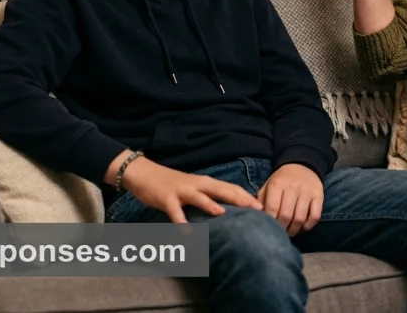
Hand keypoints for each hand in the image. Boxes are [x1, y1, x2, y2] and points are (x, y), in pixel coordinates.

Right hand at [119, 157, 262, 223]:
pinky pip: (174, 211)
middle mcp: (197, 184)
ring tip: (222, 214)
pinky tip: (186, 232)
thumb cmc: (172, 184)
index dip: (247, 196)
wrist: (144, 174)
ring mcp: (182, 191)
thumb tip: (228, 210)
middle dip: (238, 199)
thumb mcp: (194, 188)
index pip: (230, 187)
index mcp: (206, 183)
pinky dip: (180, 221)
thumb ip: (209, 196)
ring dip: (210, 205)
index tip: (262, 207)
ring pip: (199, 197)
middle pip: (221, 190)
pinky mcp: (166, 198)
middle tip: (255, 210)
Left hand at [258, 163, 323, 236]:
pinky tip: (301, 227)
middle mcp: (293, 188)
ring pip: (300, 218)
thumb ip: (261, 201)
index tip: (269, 229)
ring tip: (290, 233)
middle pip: (286, 216)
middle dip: (282, 229)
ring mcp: (307, 192)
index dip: (270, 222)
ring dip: (294, 230)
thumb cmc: (281, 181)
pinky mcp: (319, 196)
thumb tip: (258, 219)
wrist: (302, 165)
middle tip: (279, 234)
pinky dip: (308, 226)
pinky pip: (315, 217)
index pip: (272, 208)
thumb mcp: (268, 186)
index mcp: (277, 185)